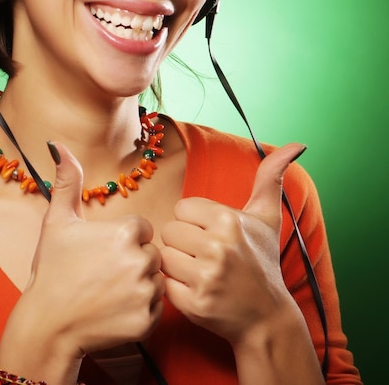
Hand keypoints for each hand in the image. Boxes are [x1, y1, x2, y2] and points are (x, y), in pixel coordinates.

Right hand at [0, 142, 163, 379]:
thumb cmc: (52, 270)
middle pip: (151, 253)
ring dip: (140, 284)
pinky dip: (140, 310)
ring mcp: (145, 293)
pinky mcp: (148, 321)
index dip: (123, 239)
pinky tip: (116, 310)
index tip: (103, 252)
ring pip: (156, 279)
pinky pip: (156, 308)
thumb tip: (58, 145)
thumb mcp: (57, 222)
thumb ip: (66, 181)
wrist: (48, 325)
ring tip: (110, 292)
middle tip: (105, 274)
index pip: (142, 228)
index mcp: (125, 231)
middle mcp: (140, 260)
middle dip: (133, 261)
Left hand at [160, 143, 305, 345]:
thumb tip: (296, 144)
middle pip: (169, 231)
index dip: (194, 222)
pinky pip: (164, 284)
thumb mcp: (267, 217)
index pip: (181, 208)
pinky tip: (197, 289)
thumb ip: (271, 177)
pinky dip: (176, 288)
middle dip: (183, 242)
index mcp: (227, 220)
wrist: (268, 317)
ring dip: (177, 265)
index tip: (212, 235)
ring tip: (200, 271)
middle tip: (205, 256)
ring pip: (163, 256)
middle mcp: (217, 247)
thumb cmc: (262, 261)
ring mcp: (205, 278)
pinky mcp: (194, 304)